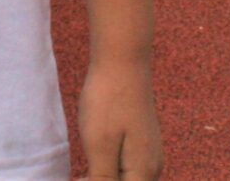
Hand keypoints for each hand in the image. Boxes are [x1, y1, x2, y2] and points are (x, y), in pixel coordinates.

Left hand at [77, 56, 162, 177]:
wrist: (123, 60)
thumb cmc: (109, 101)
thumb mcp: (99, 147)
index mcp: (144, 173)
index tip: (77, 178)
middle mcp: (152, 168)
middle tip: (77, 175)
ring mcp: (148, 155)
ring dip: (103, 180)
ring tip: (79, 173)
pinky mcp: (140, 143)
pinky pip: (125, 171)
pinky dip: (107, 175)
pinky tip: (88, 169)